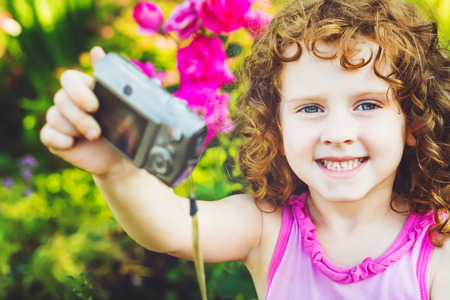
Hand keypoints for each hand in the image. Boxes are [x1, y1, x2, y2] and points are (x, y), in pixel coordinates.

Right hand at [40, 46, 122, 175]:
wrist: (120, 158)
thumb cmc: (123, 129)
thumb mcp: (124, 105)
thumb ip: (111, 79)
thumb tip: (96, 50)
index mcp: (84, 89)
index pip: (69, 78)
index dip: (78, 91)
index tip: (95, 106)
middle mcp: (69, 102)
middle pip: (61, 98)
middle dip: (80, 116)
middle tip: (97, 131)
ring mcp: (60, 120)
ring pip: (54, 116)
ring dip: (75, 129)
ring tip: (94, 138)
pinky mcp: (55, 138)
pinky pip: (47, 134)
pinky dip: (61, 140)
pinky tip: (73, 144)